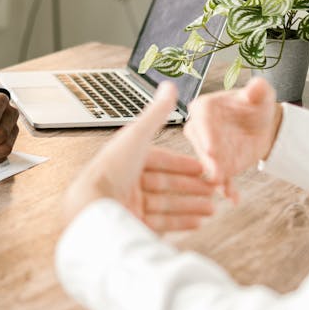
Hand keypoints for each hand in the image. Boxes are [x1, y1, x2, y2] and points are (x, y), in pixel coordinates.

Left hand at [64, 83, 217, 231]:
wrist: (93, 207)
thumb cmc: (112, 169)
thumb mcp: (138, 136)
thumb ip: (156, 113)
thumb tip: (169, 85)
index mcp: (127, 159)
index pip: (160, 160)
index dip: (183, 164)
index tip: (204, 168)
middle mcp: (127, 181)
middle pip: (166, 184)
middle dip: (192, 187)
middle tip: (214, 190)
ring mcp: (130, 204)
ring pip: (167, 205)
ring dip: (191, 206)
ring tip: (213, 209)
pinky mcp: (132, 224)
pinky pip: (162, 223)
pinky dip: (182, 222)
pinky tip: (198, 223)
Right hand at [184, 76, 282, 202]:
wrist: (262, 125)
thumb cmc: (256, 105)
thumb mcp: (261, 95)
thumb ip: (258, 90)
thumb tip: (257, 85)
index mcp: (204, 108)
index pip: (201, 120)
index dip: (206, 135)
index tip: (212, 148)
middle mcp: (199, 129)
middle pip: (201, 145)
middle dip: (208, 160)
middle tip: (216, 173)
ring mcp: (206, 149)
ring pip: (208, 164)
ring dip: (215, 176)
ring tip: (224, 187)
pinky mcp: (217, 165)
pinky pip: (220, 177)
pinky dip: (226, 188)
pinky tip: (234, 197)